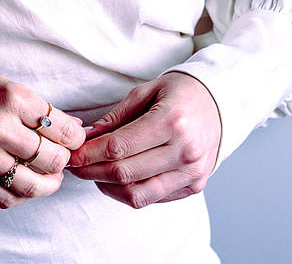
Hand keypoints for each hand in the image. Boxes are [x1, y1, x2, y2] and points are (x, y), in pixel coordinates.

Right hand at [0, 64, 85, 208]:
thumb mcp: (9, 86)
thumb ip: (40, 111)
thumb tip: (75, 130)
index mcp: (12, 98)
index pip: (62, 129)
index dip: (75, 138)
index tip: (74, 138)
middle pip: (52, 159)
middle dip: (64, 160)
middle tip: (61, 155)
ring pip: (31, 185)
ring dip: (49, 183)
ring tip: (51, 176)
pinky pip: (6, 198)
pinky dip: (23, 196)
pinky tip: (26, 184)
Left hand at [67, 72, 221, 207]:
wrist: (220, 103)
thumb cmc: (180, 93)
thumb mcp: (146, 92)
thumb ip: (115, 117)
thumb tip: (85, 137)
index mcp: (171, 121)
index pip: (118, 147)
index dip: (89, 154)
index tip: (71, 154)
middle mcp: (184, 150)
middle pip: (124, 173)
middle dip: (91, 171)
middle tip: (75, 165)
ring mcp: (192, 172)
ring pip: (137, 194)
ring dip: (107, 187)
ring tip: (93, 174)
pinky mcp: (194, 186)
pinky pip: (152, 199)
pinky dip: (128, 193)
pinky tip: (116, 180)